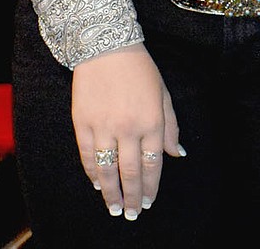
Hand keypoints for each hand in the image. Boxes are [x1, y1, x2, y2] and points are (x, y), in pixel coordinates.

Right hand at [72, 43, 182, 220]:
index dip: (151, 186)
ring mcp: (104, 126)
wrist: (106, 45)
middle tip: (132, 214)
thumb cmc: (139, 68)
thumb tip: (176, 154)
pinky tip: (97, 183)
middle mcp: (128, 127)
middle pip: (130, 172)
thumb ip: (170, 125)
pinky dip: (92, 172)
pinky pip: (87, 155)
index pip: (152, 164)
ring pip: (107, 169)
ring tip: (114, 208)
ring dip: (111, 193)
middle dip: (132, 197)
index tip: (149, 201)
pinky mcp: (83, 122)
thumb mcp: (162, 92)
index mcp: (151, 120)